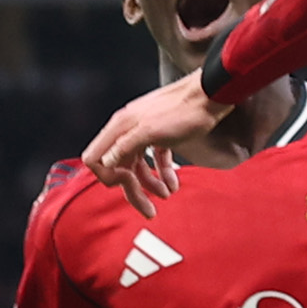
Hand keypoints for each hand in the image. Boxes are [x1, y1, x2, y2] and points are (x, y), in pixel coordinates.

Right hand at [79, 69, 221, 217]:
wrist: (211, 95)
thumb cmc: (184, 112)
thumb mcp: (151, 131)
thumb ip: (125, 146)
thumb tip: (105, 164)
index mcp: (120, 128)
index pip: (95, 158)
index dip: (107, 177)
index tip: (127, 186)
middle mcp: (128, 130)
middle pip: (119, 167)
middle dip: (133, 191)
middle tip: (150, 212)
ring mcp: (145, 133)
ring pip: (139, 165)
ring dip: (150, 184)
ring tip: (168, 195)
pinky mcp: (163, 135)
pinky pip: (156, 159)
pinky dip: (164, 173)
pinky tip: (174, 184)